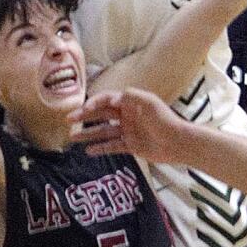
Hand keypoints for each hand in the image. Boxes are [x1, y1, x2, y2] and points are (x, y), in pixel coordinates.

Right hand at [73, 88, 189, 164]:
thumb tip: (114, 95)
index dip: (93, 103)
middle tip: (68, 120)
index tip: (82, 110)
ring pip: (103, 131)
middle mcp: (126, 115)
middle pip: (101, 114)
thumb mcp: (149, 103)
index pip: (106, 100)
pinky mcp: (131, 146)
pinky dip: (100, 148)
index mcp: (130, 103)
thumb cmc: (165, 120)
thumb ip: (132, 96)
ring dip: (88, 134)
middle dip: (84, 117)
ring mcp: (128, 131)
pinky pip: (112, 146)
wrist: (178, 143)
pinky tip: (88, 151)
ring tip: (72, 138)